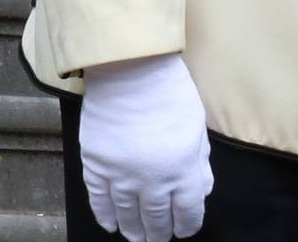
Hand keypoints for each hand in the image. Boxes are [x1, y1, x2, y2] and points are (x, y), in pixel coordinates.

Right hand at [79, 53, 213, 241]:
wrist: (132, 71)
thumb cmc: (171, 93)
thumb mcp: (197, 125)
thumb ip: (199, 161)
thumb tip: (201, 190)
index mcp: (181, 168)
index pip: (187, 209)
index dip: (188, 223)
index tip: (186, 229)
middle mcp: (150, 179)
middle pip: (156, 217)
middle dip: (160, 232)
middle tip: (160, 240)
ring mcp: (120, 175)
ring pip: (127, 214)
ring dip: (133, 229)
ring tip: (137, 237)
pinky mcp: (95, 167)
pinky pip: (100, 201)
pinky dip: (105, 216)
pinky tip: (111, 225)